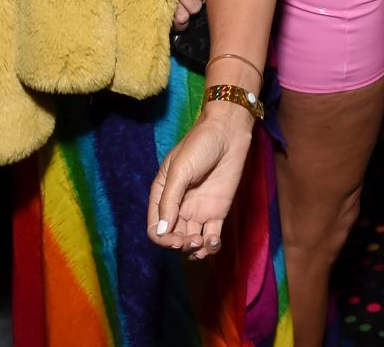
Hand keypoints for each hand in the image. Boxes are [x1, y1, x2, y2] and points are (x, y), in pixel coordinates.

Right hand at [147, 107, 251, 256]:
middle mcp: (178, 207)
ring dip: (194, 250)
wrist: (228, 133)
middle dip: (180, 245)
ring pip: (191, 241)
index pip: (155, 227)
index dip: (162, 239)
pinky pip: (211, 236)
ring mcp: (198, 211)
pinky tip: (213, 243)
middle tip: (191, 241)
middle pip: (173, 237)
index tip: (175, 240)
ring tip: (202, 244)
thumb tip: (161, 230)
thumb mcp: (180, 170)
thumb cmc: (200, 145)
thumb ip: (170, 200)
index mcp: (162, 195)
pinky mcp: (217, 212)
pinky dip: (210, 245)